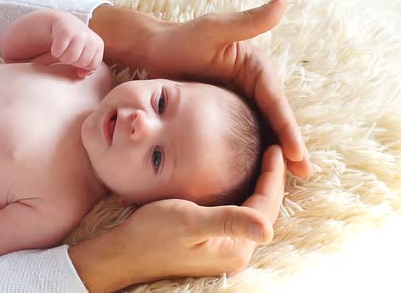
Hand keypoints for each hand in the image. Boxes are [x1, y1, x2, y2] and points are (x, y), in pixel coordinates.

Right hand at [31, 13, 103, 77]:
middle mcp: (91, 39)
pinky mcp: (66, 32)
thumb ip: (88, 67)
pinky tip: (57, 44)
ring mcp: (79, 34)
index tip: (78, 58)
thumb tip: (81, 75)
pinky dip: (55, 51)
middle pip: (81, 63)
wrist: (64, 22)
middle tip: (69, 52)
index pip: (92, 66)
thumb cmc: (76, 41)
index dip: (83, 66)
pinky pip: (58, 52)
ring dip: (63, 57)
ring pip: (70, 59)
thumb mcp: (86, 52)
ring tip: (64, 49)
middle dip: (72, 61)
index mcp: (99, 44)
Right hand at [70, 145, 285, 291]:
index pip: (266, 206)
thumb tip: (267, 231)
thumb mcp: (190, 221)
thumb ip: (228, 222)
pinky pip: (237, 214)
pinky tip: (238, 178)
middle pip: (264, 209)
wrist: (124, 252)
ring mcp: (224, 249)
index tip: (276, 147)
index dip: (273, 176)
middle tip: (274, 148)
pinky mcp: (212, 243)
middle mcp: (235, 252)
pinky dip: (243, 193)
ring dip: (258, 185)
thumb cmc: (152, 234)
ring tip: (262, 159)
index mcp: (235, 248)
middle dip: (271, 179)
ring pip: (252, 211)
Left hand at [147, 0, 310, 177]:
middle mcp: (255, 86)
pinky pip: (243, 135)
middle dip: (290, 148)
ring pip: (263, 131)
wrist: (154, 54)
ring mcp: (242, 101)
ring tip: (285, 183)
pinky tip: (255, 174)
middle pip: (275, 121)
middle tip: (303, 175)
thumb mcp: (214, 30)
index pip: (277, 103)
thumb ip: (247, 22)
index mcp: (258, 69)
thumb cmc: (180, 40)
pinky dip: (253, 153)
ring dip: (274, 155)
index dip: (288, 130)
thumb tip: (283, 2)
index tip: (296, 155)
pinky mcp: (227, 113)